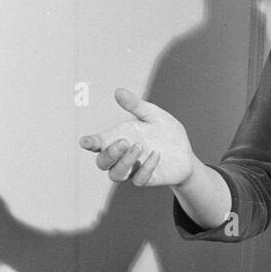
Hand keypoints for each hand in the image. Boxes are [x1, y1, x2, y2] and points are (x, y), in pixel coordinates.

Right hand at [78, 88, 193, 187]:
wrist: (186, 153)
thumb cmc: (165, 132)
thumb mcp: (153, 115)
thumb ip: (136, 105)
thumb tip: (118, 91)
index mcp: (118, 139)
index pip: (97, 144)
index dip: (89, 143)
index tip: (85, 141)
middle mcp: (122, 157)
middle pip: (102, 162)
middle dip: (110, 153)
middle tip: (124, 141)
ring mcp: (133, 170)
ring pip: (116, 174)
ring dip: (124, 162)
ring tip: (139, 147)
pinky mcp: (148, 179)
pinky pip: (140, 179)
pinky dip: (146, 167)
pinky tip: (156, 154)